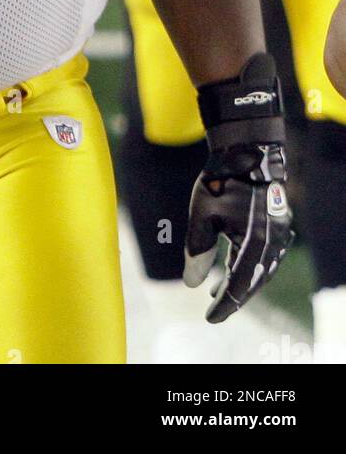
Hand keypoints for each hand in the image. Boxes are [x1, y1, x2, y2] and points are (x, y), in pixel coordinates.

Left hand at [185, 52, 293, 321]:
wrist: (248, 151)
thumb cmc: (221, 180)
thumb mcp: (202, 216)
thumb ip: (198, 251)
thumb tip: (191, 284)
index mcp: (255, 246)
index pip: (240, 288)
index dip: (225, 306)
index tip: (210, 318)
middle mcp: (272, 246)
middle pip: (253, 282)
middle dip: (233, 296)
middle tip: (213, 308)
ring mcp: (278, 236)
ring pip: (260, 270)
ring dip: (240, 281)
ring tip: (217, 290)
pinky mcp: (276, 226)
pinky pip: (264, 255)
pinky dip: (248, 265)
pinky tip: (232, 265)